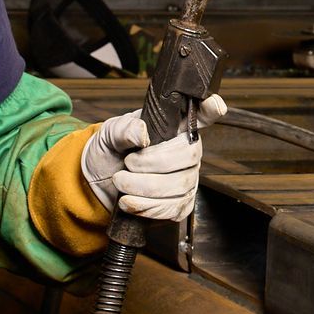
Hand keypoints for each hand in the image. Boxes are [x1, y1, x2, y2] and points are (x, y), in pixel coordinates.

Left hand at [81, 95, 227, 221]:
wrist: (99, 183)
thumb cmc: (111, 151)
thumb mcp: (110, 133)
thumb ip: (124, 130)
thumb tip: (142, 134)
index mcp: (175, 127)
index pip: (202, 115)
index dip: (211, 109)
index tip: (213, 105)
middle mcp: (187, 152)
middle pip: (189, 156)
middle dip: (153, 163)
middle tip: (127, 163)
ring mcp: (187, 179)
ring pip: (179, 186)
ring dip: (144, 187)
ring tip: (120, 181)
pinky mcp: (180, 204)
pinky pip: (173, 208)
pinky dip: (147, 207)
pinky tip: (128, 201)